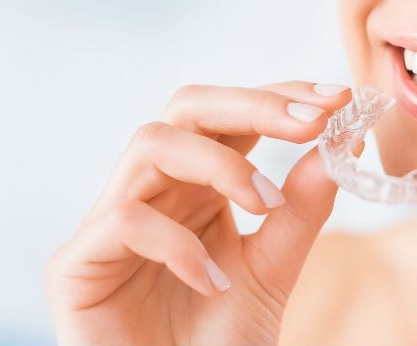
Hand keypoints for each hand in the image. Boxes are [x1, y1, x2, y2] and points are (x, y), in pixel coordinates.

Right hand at [44, 81, 355, 345]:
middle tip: (313, 122)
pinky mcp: (76, 266)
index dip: (281, 96)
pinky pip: (124, 220)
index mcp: (198, 185)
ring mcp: (110, 223)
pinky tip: (213, 281)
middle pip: (188, 107)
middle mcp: (154, 191)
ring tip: (266, 204)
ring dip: (220, 164)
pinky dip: (178, 243)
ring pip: (151, 143)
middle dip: (254, 104)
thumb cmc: (216, 343)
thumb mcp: (273, 270)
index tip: (338, 97)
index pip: (233, 116)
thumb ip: (302, 210)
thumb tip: (341, 142)